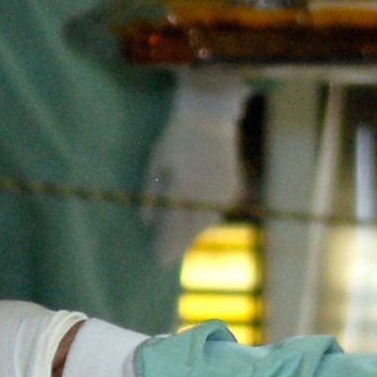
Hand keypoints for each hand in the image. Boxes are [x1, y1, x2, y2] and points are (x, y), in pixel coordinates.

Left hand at [140, 75, 247, 273]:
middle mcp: (203, 194)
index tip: (159, 260)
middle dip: (178, 244)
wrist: (209, 117)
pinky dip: (206, 217)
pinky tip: (196, 218)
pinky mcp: (231, 187)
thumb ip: (150, 195)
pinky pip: (217, 211)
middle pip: (191, 231)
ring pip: (205, 223)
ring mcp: (220, 192)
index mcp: (182, 189)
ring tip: (180, 239)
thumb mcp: (155, 163)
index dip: (166, 246)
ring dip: (192, 232)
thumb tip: (146, 224)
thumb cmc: (175, 138)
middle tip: (166, 257)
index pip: (174, 228)